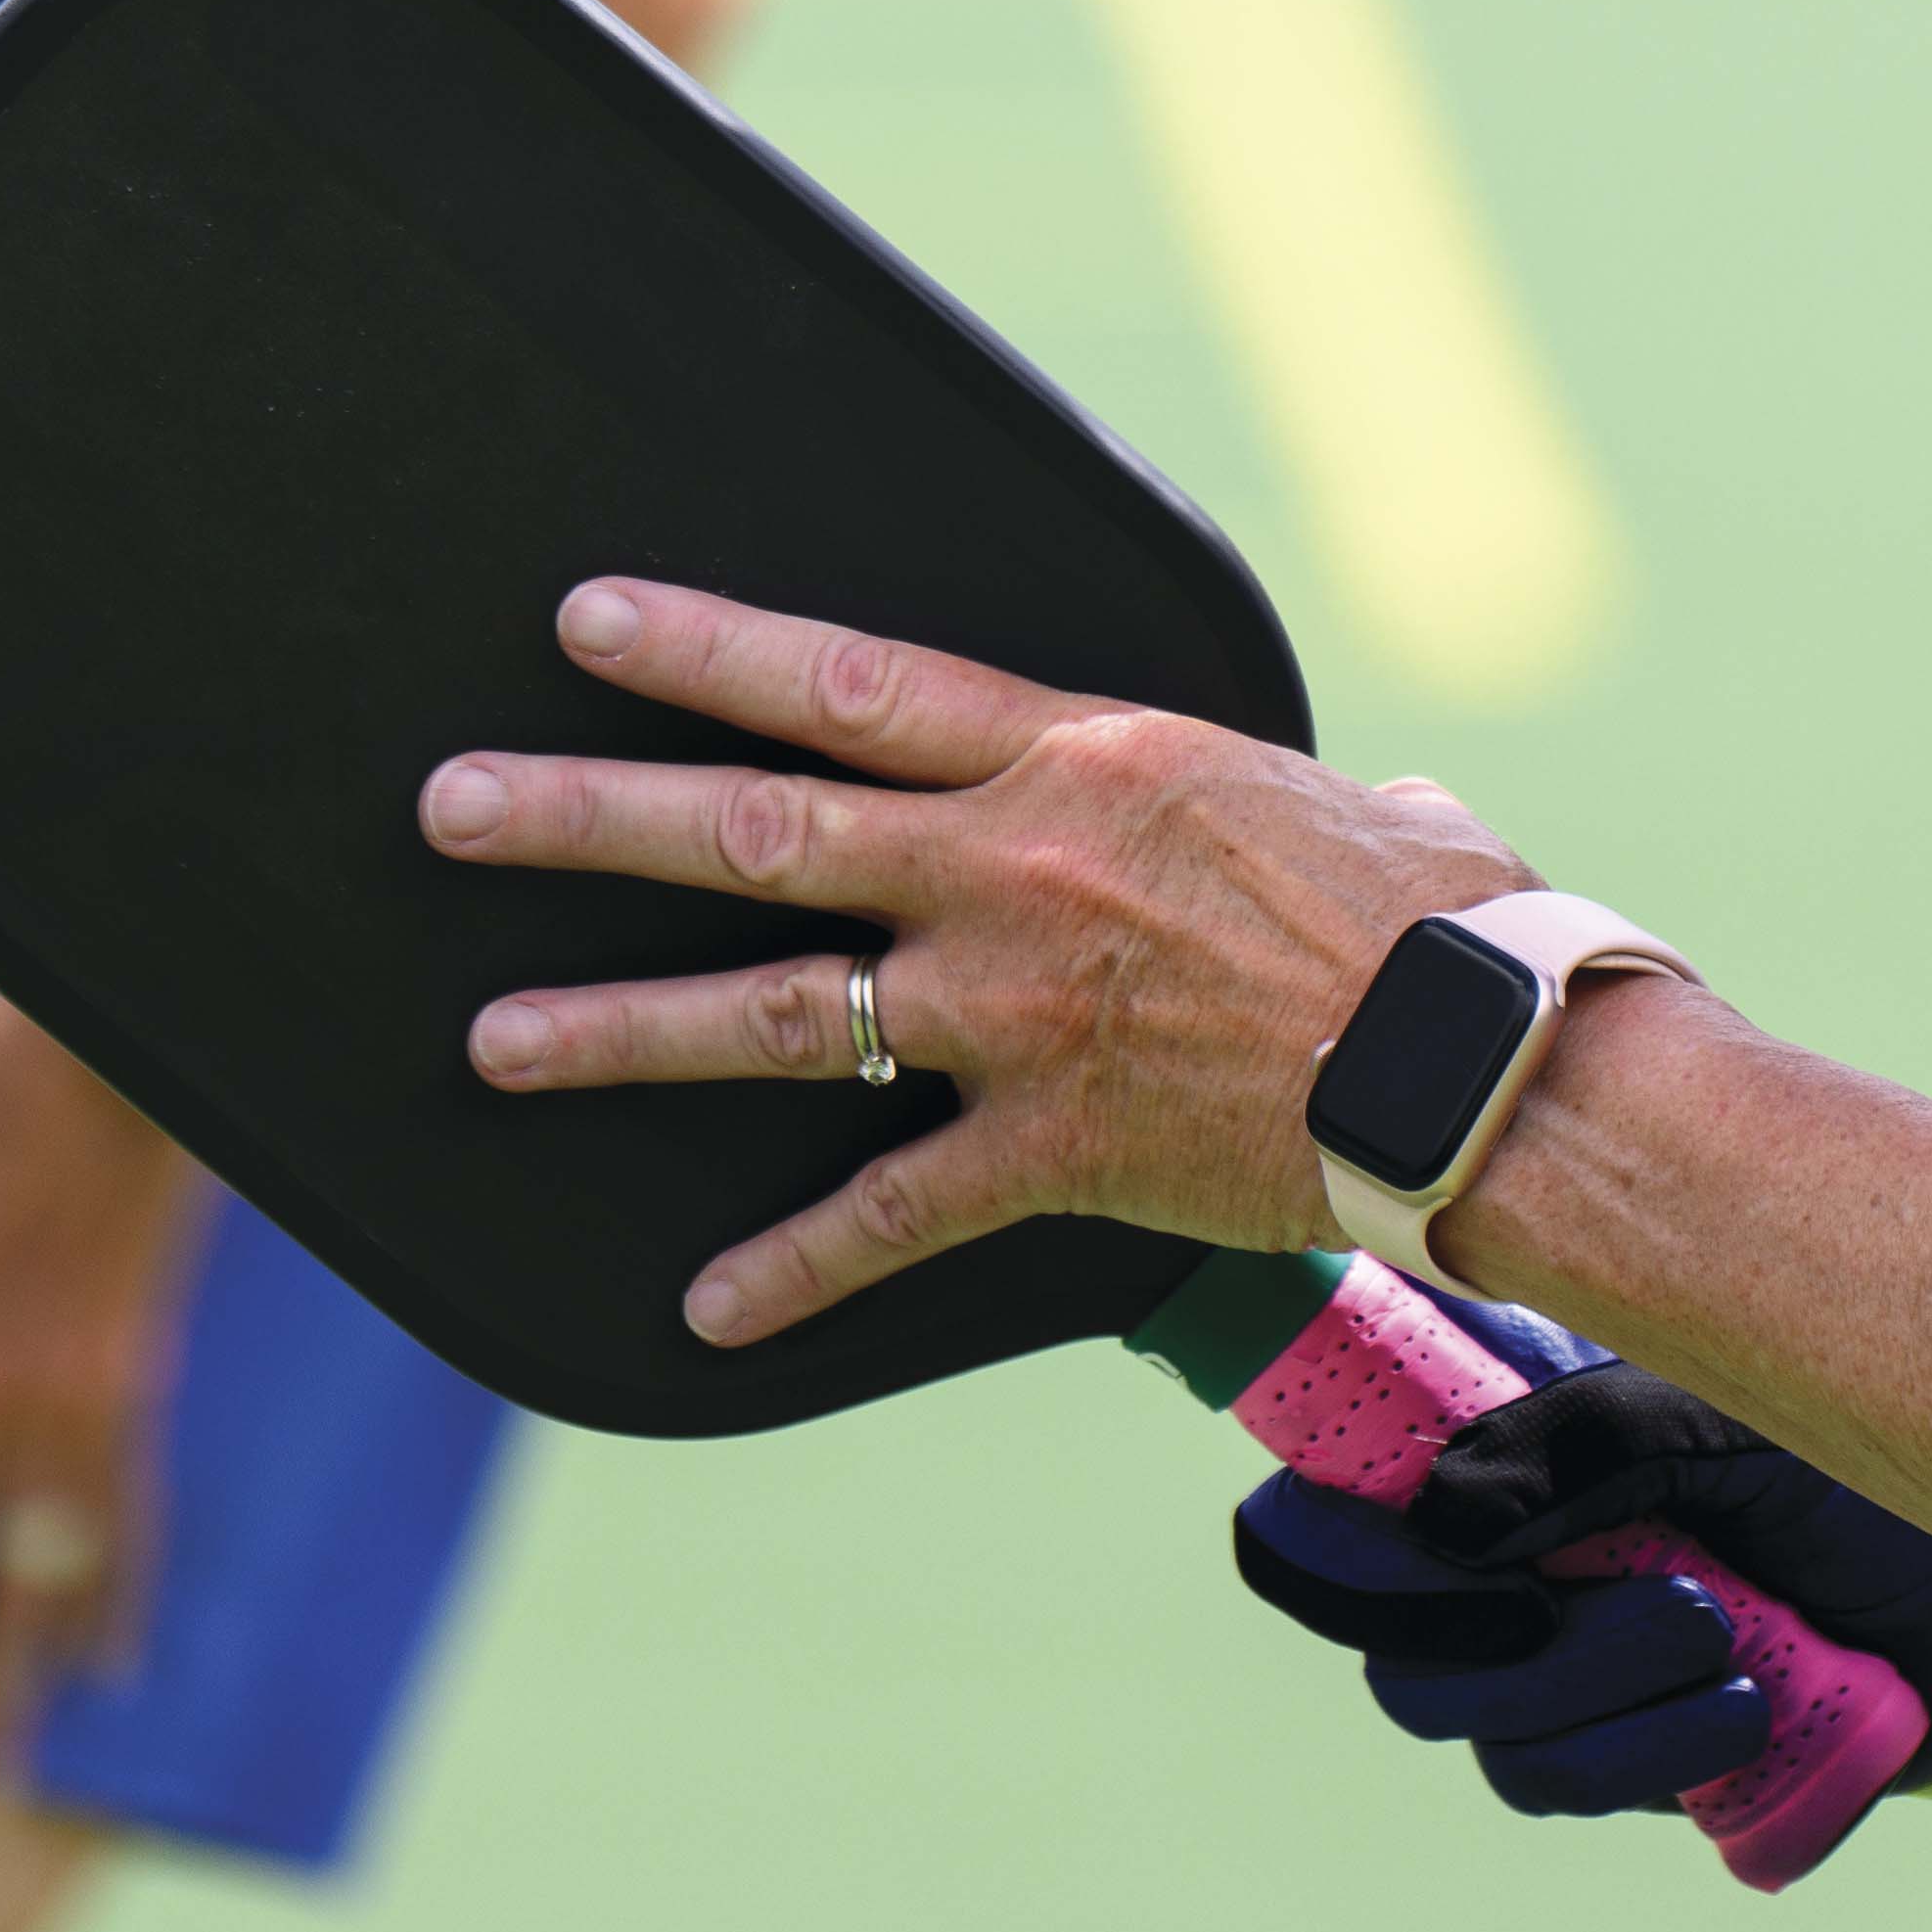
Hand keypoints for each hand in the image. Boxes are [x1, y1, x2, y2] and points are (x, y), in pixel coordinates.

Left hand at [420, 578, 1529, 1345]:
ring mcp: (1016, 1011)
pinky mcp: (1051, 1147)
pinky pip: (890, 1213)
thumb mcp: (1332, 802)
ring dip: (617, 1029)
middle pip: (759, 828)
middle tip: (450, 805)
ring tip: (488, 1041)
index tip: (583, 621)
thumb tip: (1365, 808)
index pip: (846, 683)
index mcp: (1073, 759)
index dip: (704, 649)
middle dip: (589, 813)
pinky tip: (696, 1309)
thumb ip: (1278, 801)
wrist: (1481, 1060)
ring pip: (776, 1013)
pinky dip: (791, 1266)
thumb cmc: (1439, 916)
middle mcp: (1013, 869)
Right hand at [1230, 1315, 1931, 1824]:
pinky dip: (1647, 1754)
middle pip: (1397, 1653)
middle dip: (1512, 1642)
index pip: (1326, 1513)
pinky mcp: (1619, 1760)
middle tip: (1665, 1596)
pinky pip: (1566, 1790)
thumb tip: (1438, 1523)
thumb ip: (1583, 1444)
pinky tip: (1744, 1708)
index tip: (1422, 1554)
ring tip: (1730, 1639)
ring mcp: (1554, 1675)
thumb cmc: (1847, 1465)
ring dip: (1602, 1697)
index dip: (1327, 1551)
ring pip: (1485, 1736)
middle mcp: (1502, 1571)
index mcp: (1497, 1459)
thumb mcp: (1722, 1414)